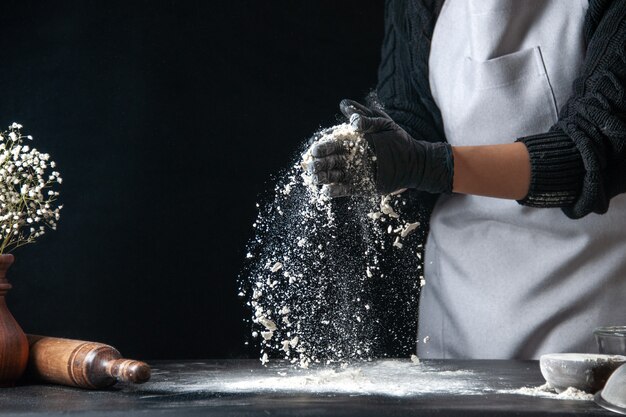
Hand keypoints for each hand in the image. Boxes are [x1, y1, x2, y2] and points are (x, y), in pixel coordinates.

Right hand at [308, 99, 453, 195]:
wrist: (414, 161)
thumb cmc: (398, 139)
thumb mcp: (382, 123)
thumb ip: (365, 117)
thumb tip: (347, 110)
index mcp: (351, 141)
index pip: (332, 143)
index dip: (323, 147)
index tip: (315, 150)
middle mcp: (349, 157)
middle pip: (329, 160)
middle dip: (319, 164)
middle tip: (310, 166)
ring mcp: (353, 172)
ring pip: (333, 175)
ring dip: (322, 177)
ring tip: (313, 178)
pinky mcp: (359, 187)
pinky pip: (344, 190)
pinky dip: (334, 191)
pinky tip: (326, 192)